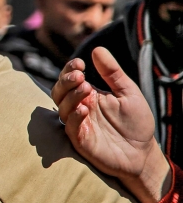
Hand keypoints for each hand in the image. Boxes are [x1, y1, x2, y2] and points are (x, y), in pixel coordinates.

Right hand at [51, 48, 169, 202]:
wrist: (142, 153)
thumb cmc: (136, 123)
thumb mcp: (128, 93)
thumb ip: (112, 73)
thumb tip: (97, 49)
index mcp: (88, 96)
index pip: (70, 79)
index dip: (70, 70)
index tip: (80, 63)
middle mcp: (79, 108)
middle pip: (59, 91)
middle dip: (65, 81)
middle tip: (78, 75)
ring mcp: (77, 124)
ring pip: (61, 107)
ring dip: (70, 96)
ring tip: (85, 88)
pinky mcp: (79, 140)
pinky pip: (69, 126)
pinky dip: (73, 116)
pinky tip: (84, 109)